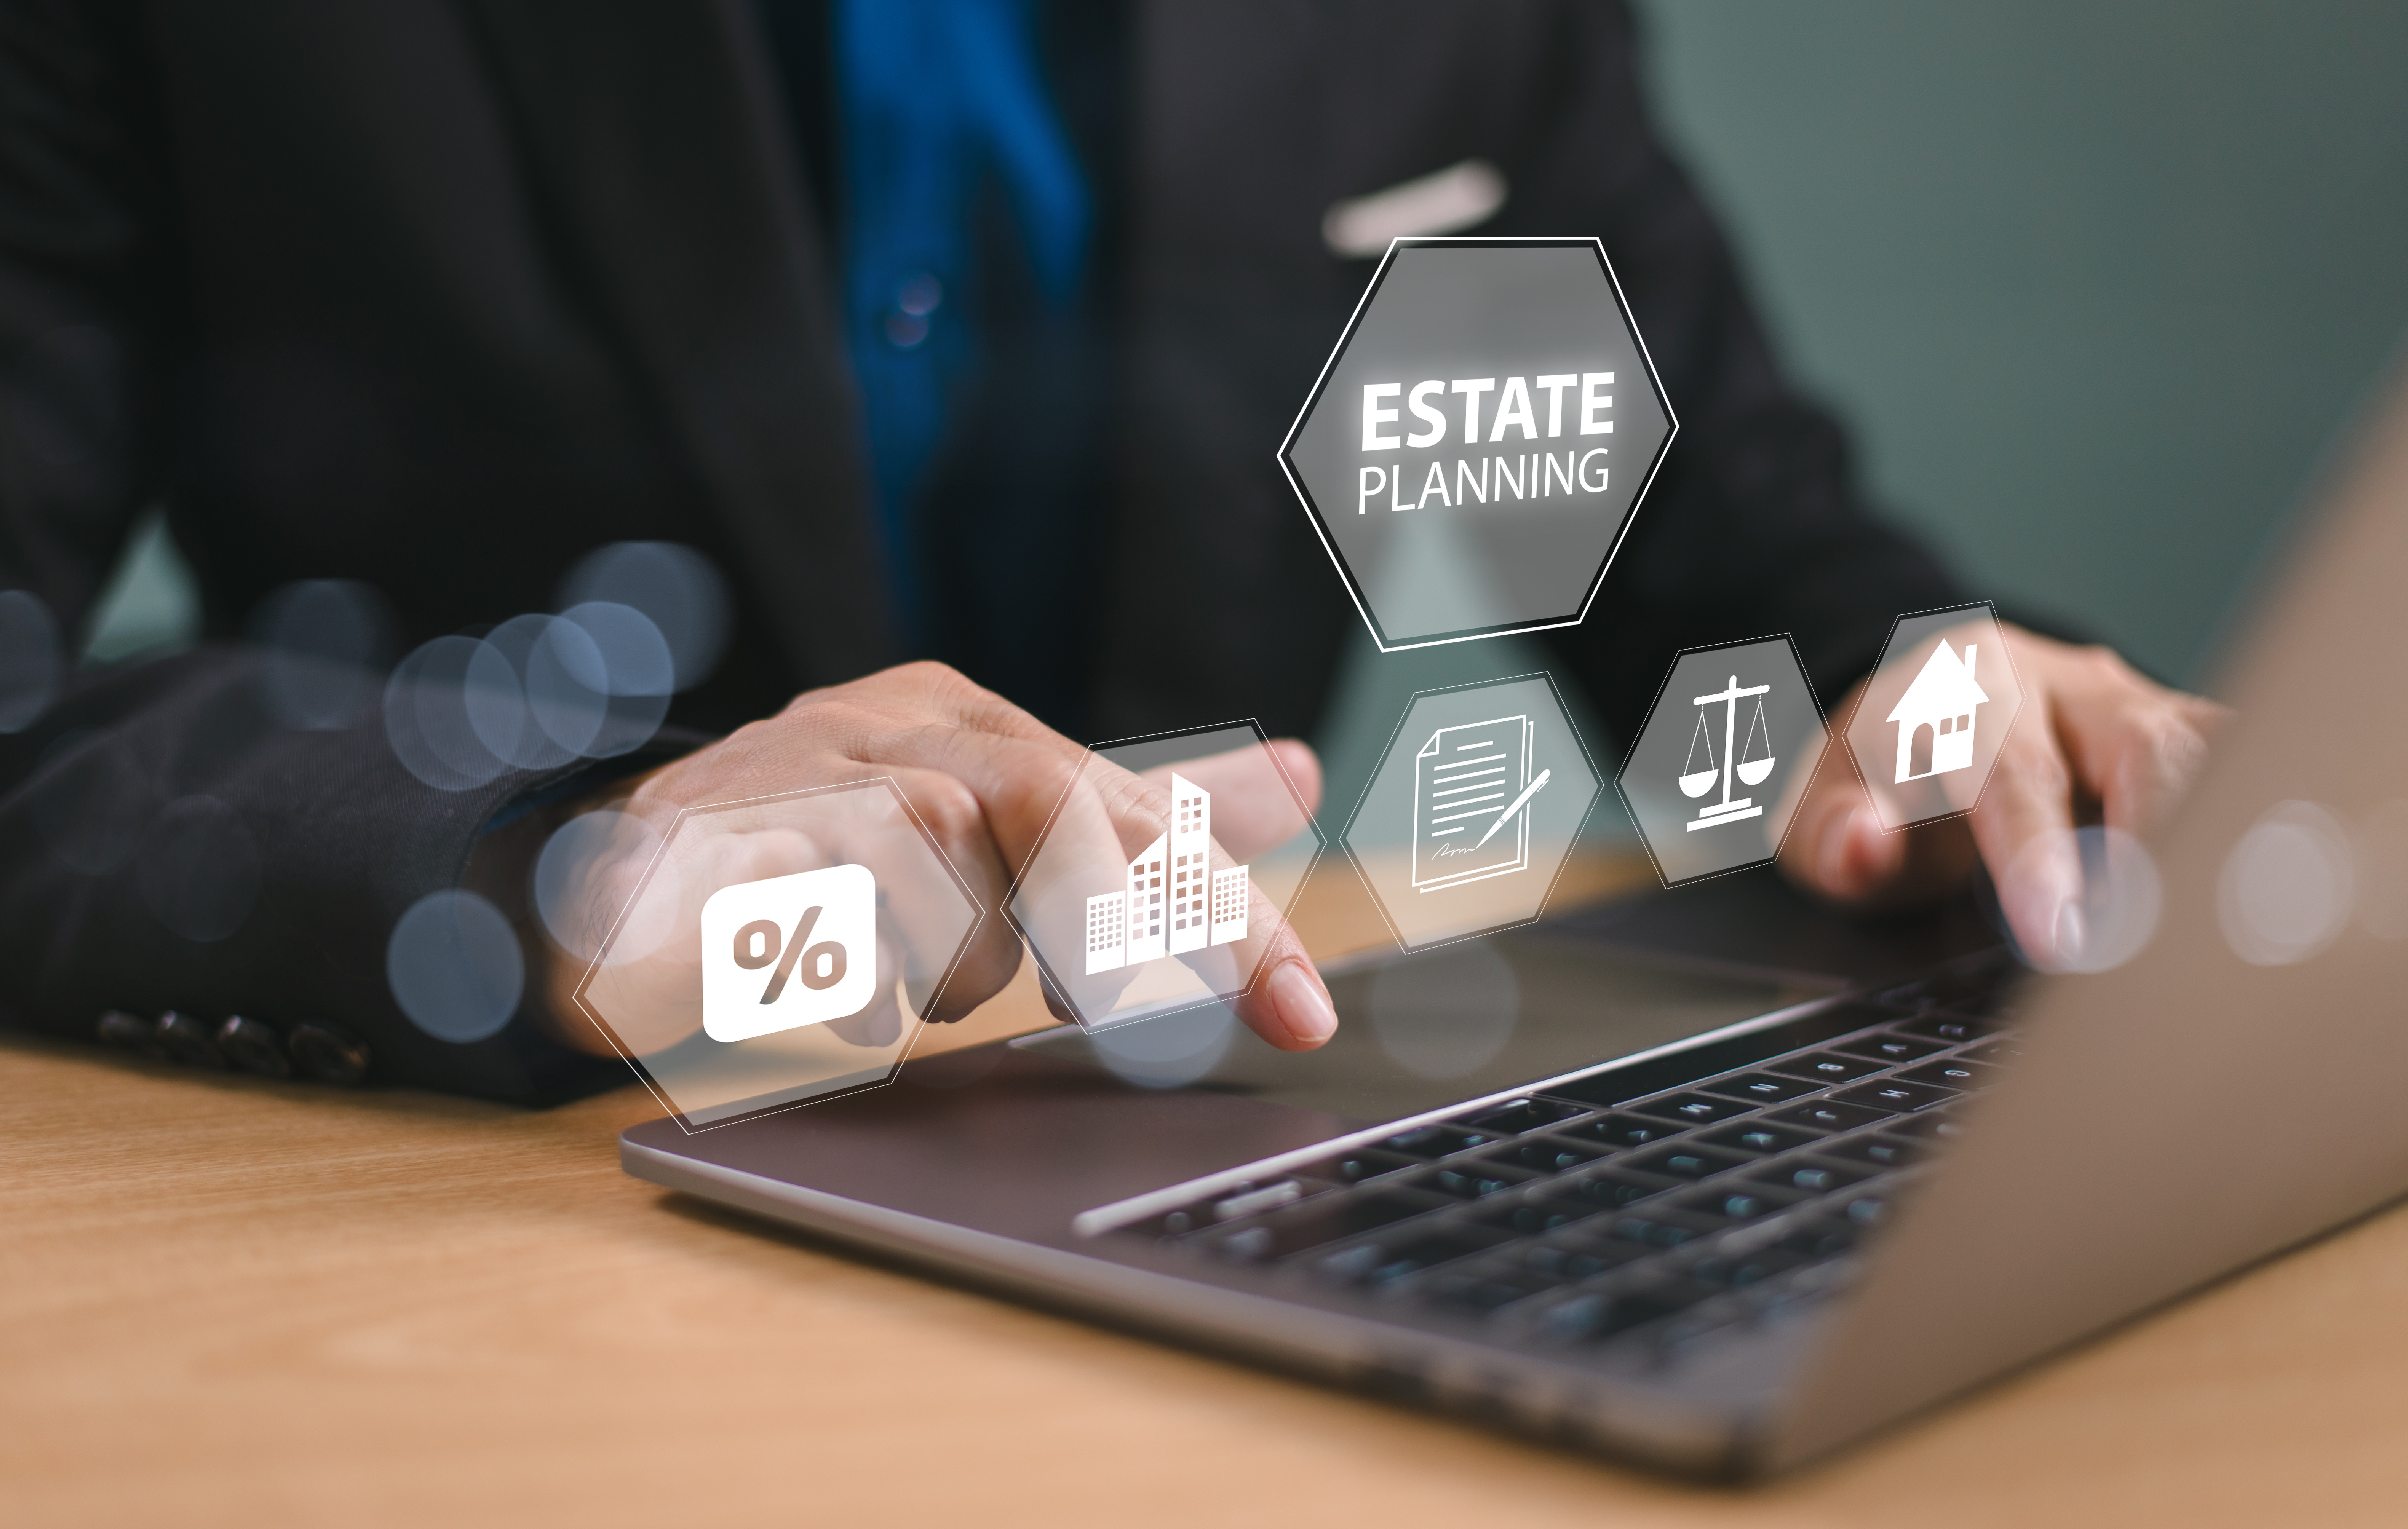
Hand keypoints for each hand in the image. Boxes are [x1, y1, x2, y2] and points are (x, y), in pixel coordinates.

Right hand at [529, 662, 1338, 1054]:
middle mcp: (883, 725)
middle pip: (1057, 820)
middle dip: (1101, 930)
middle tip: (1088, 998)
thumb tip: (1296, 773)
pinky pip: (843, 950)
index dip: (1231, 918)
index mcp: (954, 709)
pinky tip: (822, 976)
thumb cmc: (823, 859)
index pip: (1133, 805)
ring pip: (952, 904)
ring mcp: (797, 783)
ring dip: (942, 973)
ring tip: (886, 963)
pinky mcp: (722, 862)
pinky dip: (855, 991)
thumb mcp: (988, 827)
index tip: (1304, 1017)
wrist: (615, 884)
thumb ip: (1133, 811)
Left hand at [1780, 625, 2226, 966]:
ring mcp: (2139, 709)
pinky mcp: (2187, 741)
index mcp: (1964, 689)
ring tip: (2213, 934)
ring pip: (2217, 753)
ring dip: (2225, 837)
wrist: (1915, 713)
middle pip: (2148, 749)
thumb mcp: (1815, 803)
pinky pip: (2242, 770)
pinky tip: (2244, 900)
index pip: (2014, 775)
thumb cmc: (1874, 774)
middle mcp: (2066, 686)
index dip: (2041, 858)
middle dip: (2164, 845)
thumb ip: (1830, 832)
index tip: (2063, 940)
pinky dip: (2250, 829)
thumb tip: (1861, 844)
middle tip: (2158, 950)